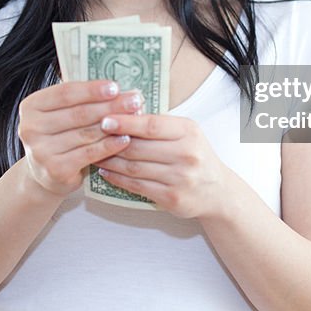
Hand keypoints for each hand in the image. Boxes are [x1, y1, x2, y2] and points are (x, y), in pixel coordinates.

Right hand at [17, 80, 143, 196]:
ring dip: (114, 124)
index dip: (92, 90)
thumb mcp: (62, 114)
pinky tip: (126, 139)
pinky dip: (109, 145)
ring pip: (85, 133)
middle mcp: (30, 128)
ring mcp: (40, 151)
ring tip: (135, 117)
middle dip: (110, 106)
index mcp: (30, 106)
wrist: (47, 174)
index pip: (65, 93)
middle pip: (78, 113)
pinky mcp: (55, 170)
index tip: (115, 86)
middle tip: (135, 100)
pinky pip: (89, 153)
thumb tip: (117, 88)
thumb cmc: (61, 135)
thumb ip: (80, 100)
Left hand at [94, 113, 228, 218]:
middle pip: (139, 147)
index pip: (151, 125)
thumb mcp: (186, 133)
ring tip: (95, 153)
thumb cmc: (196, 156)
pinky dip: (118, 179)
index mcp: (189, 132)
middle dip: (112, 142)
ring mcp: (180, 178)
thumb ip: (159, 125)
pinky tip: (106, 171)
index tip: (105, 119)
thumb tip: (122, 112)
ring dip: (111, 160)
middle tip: (92, 136)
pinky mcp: (172, 198)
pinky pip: (137, 186)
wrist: (217, 191)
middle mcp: (186, 154)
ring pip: (135, 167)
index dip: (125, 122)